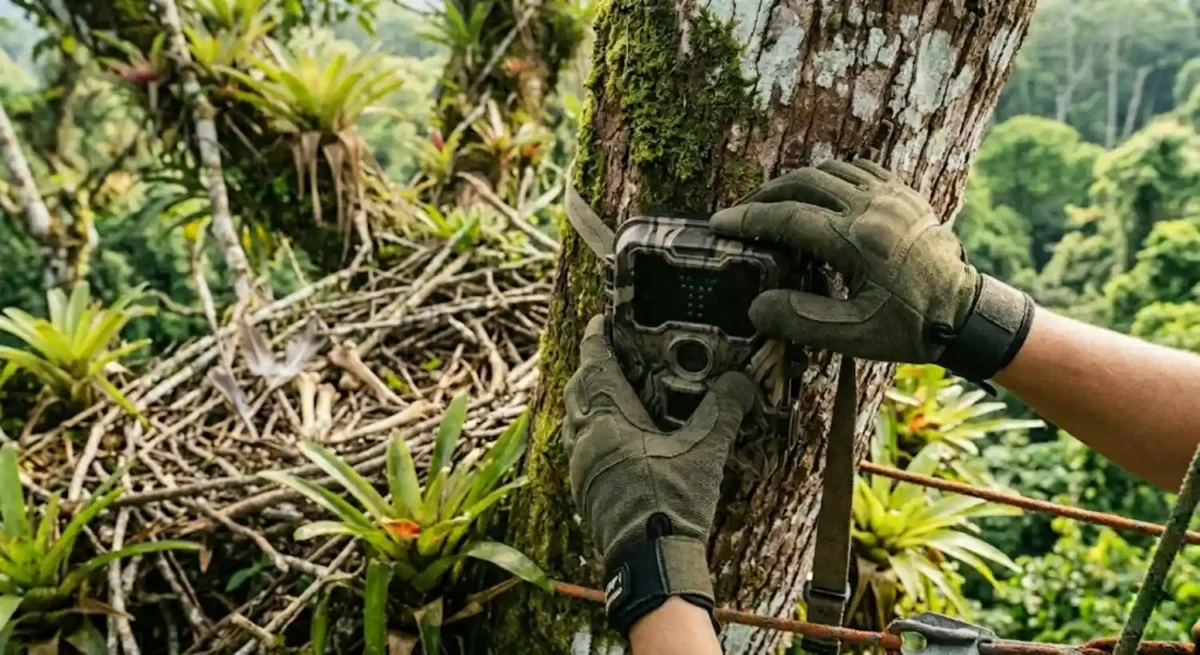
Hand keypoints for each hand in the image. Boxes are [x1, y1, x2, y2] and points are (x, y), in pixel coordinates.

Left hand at [563, 316, 754, 633]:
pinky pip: (580, 449)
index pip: (595, 366)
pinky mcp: (585, 493)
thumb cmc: (671, 506)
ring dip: (588, 401)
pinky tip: (613, 440)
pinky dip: (592, 433)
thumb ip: (723, 411)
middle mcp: (586, 440)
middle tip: (607, 353)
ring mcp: (582, 469)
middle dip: (590, 368)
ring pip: (575, 422)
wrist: (651, 564)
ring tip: (609, 392)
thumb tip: (742, 379)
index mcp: (608, 422)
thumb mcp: (704, 454)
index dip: (597, 338)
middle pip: (578, 392)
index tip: (600, 320)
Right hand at [710, 158, 1033, 380]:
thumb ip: (801, 320)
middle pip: (804, 183)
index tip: (720, 224)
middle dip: (765, 195)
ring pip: (830, 170)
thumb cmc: (910, 329)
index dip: (749, 220)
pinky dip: (831, 176)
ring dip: (795, 182)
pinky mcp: (905, 194)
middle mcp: (874, 209)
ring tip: (773, 202)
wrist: (967, 315)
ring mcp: (892, 196)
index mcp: (859, 242)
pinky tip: (817, 193)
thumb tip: (756, 306)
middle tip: (741, 211)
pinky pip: (859, 169)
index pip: (789, 219)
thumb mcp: (853, 337)